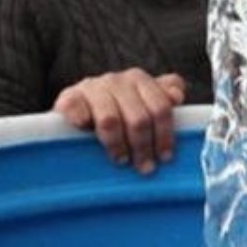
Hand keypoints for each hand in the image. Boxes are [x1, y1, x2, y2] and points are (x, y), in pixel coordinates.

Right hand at [53, 70, 186, 173]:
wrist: (77, 111)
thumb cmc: (117, 112)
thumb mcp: (143, 104)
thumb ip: (162, 99)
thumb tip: (176, 97)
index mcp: (139, 80)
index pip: (160, 107)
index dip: (165, 135)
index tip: (165, 157)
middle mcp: (117, 80)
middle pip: (138, 118)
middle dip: (143, 146)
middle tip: (144, 167)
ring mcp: (92, 87)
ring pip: (110, 120)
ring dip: (117, 145)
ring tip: (121, 159)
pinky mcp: (69, 97)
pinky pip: (77, 110)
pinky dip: (83, 123)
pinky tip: (86, 134)